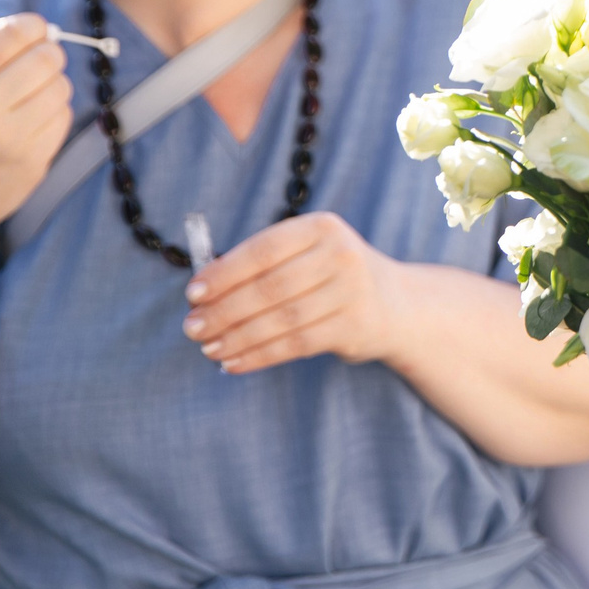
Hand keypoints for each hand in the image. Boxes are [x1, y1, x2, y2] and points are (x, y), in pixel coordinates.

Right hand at [0, 15, 71, 232]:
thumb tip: (31, 26)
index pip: (13, 33)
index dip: (33, 26)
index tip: (36, 31)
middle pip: (48, 57)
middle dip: (48, 54)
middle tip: (37, 64)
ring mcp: (11, 138)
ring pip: (62, 87)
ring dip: (51, 86)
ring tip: (26, 100)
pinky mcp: (33, 162)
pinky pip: (63, 118)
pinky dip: (53, 114)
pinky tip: (29, 125)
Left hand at [182, 212, 400, 372]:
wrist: (395, 304)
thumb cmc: (331, 276)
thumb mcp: (307, 255)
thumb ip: (262, 266)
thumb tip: (201, 295)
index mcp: (321, 227)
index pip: (263, 250)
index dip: (224, 273)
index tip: (193, 294)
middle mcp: (341, 254)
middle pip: (269, 287)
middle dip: (224, 310)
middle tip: (193, 327)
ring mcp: (351, 291)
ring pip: (280, 319)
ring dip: (237, 337)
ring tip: (208, 348)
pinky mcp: (355, 326)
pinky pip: (296, 344)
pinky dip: (259, 355)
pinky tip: (234, 362)